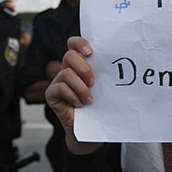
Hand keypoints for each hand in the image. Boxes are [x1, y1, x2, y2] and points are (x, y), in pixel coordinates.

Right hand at [45, 36, 102, 154]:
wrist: (91, 129)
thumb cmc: (99, 105)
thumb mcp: (103, 86)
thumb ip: (103, 72)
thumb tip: (120, 61)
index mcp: (79, 64)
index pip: (73, 44)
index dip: (79, 43)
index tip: (90, 52)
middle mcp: (66, 69)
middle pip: (70, 55)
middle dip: (84, 68)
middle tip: (93, 83)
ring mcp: (57, 81)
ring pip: (66, 73)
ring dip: (81, 88)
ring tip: (89, 99)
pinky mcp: (51, 94)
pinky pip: (60, 88)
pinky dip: (73, 96)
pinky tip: (80, 105)